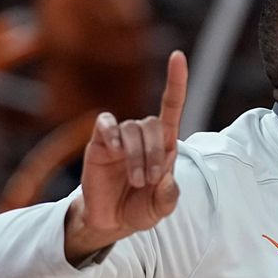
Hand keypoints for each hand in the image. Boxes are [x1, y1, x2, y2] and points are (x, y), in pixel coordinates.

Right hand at [65, 51, 188, 262]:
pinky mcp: (99, 143)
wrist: (110, 221)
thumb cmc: (139, 209)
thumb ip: (168, 197)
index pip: (171, 107)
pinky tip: (113, 151)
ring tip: (135, 181)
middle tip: (149, 180)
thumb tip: (166, 179)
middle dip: (156, 153)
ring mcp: (120, 138)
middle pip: (153, 124)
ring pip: (132, 129)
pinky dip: (112, 134)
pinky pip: (106, 124)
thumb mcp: (160, 209)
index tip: (177, 56)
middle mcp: (143, 136)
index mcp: (164, 145)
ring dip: (136, 156)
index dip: (176, 82)